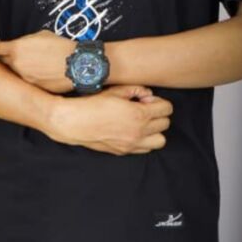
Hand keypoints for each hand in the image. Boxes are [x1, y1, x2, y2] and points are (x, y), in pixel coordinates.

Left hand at [0, 30, 72, 91]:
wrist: (79, 65)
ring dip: (16, 71)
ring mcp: (23, 79)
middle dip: (2, 60)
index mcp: (16, 48)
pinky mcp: (32, 89)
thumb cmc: (63, 48)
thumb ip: (24, 41)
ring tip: (30, 67)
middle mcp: (16, 65)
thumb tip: (18, 45)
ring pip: (12, 74)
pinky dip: (27, 80)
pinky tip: (38, 76)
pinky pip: (24, 84)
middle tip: (9, 58)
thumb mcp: (41, 35)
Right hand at [47, 85, 172, 154]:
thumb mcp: (115, 91)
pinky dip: (144, 141)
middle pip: (165, 124)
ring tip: (142, 123)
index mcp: (139, 114)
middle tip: (144, 109)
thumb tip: (147, 93)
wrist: (74, 122)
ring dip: (155, 130)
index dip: (159, 101)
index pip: (166, 109)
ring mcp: (132, 144)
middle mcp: (139, 132)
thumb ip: (136, 90)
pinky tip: (132, 131)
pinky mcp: (124, 151)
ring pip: (160, 141)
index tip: (146, 99)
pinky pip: (146, 149)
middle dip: (158, 114)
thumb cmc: (93, 104)